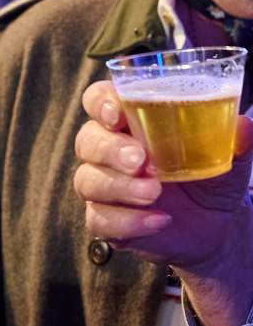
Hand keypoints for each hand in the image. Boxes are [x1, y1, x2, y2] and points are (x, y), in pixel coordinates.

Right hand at [74, 79, 252, 325]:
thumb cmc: (208, 175)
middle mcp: (107, 149)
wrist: (215, 226)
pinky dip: (128, 221)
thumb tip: (243, 126)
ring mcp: (102, 185)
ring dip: (120, 187)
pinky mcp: (105, 219)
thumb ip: (232, 139)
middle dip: (110, 149)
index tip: (118, 114)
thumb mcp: (226, 155)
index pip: (97, 100)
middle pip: (87, 140)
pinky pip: (98, 220)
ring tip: (156, 193)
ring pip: (88, 180)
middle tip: (141, 160)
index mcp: (128, 120)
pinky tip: (160, 220)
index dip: (100, 103)